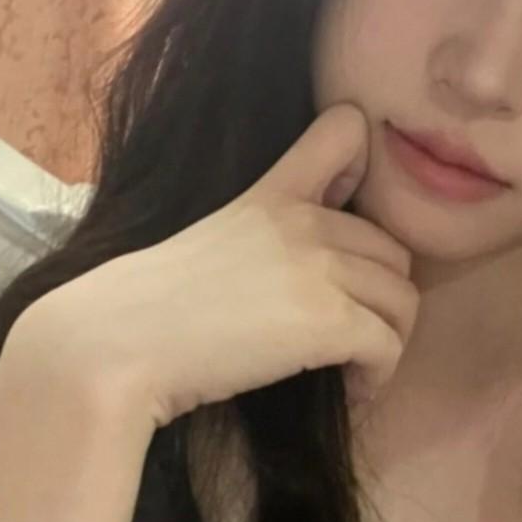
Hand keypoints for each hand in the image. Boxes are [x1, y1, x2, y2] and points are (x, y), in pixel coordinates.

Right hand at [22, 104, 418, 430]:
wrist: (118, 343)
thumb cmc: (152, 309)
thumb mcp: (214, 241)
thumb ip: (264, 241)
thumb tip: (302, 284)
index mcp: (274, 194)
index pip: (346, 131)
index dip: (366, 164)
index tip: (353, 215)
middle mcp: (306, 222)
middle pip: (395, 251)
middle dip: (383, 299)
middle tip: (352, 338)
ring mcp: (320, 269)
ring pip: (403, 301)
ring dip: (387, 341)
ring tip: (353, 369)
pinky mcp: (330, 322)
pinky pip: (389, 346)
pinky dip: (378, 376)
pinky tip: (350, 390)